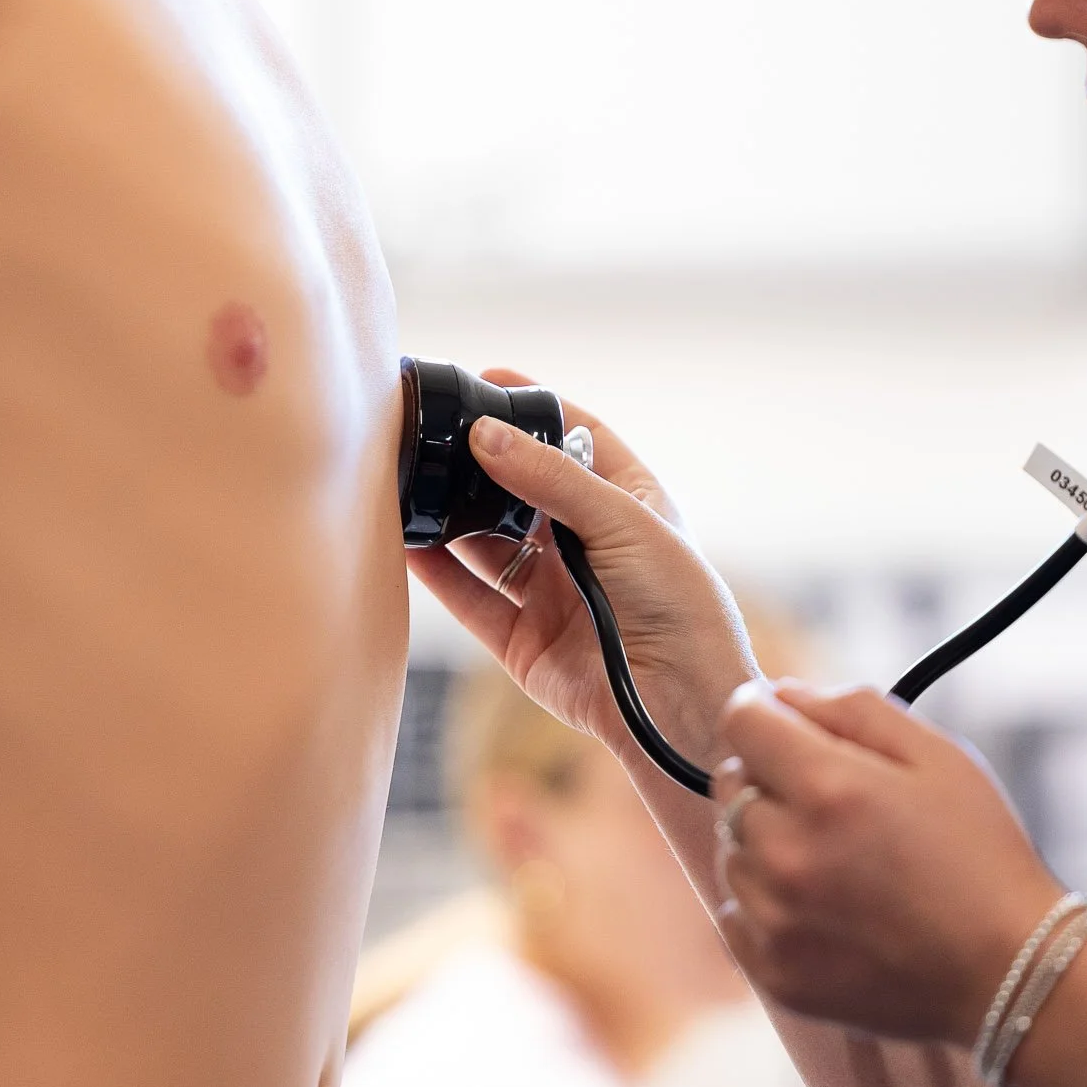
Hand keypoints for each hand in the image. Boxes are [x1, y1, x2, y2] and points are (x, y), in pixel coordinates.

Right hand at [406, 370, 757, 771]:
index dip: (533, 407)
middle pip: (519, 488)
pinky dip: (436, 570)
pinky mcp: (522, 639)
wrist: (680, 706)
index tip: (485, 379)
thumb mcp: (624, 522)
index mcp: (627, 502)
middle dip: (478, 463)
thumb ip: (551, 479)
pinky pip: (470, 596)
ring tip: (406, 480)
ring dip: (449, 514)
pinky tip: (406, 540)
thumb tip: (485, 434)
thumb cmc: (680, 606)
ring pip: (486, 541)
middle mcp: (586, 543)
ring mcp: (551, 591)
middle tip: (430, 433)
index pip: (575, 437)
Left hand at [712, 679, 1066, 1045]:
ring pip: (732, 850)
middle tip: (832, 800)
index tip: (789, 723)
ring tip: (837, 861)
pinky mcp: (775, 973)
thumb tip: (782, 693)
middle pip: (731, 784)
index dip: (764, 710)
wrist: (1010, 972)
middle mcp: (787, 854)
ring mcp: (775, 920)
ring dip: (767, 842)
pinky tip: (825, 907)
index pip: (741, 719)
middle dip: (769, 776)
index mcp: (827, 788)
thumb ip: (852, 709)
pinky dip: (766, 904)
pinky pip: (735, 915)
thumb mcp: (938, 756)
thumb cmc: (981, 855)